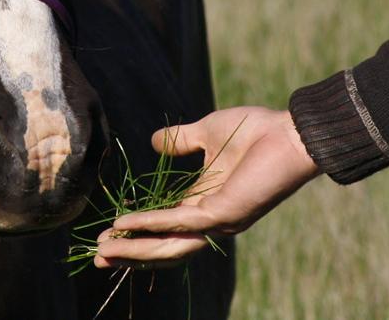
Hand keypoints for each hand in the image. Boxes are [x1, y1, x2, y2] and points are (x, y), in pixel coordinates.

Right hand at [94, 107, 320, 268]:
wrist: (289, 132)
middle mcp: (211, 219)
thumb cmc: (255, 131)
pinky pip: (179, 223)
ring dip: (135, 249)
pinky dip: (150, 225)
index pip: (165, 228)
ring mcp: (218, 220)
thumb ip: (181, 140)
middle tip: (99, 257)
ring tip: (106, 250)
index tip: (108, 232)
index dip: (137, 233)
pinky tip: (126, 223)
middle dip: (131, 254)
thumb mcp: (206, 133)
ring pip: (169, 245)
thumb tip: (153, 141)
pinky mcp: (223, 213)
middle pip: (164, 247)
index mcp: (205, 202)